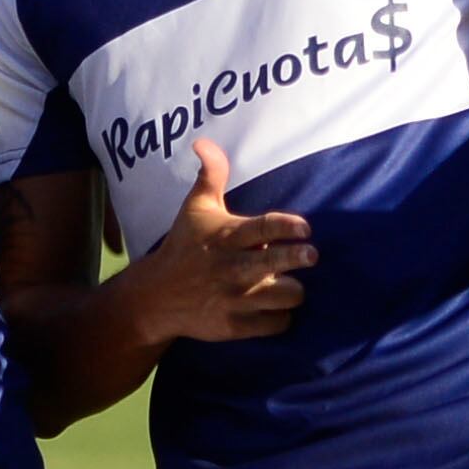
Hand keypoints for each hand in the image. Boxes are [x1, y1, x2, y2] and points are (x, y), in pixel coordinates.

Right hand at [124, 140, 315, 343]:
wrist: (156, 296)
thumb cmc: (184, 246)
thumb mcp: (195, 208)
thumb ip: (210, 175)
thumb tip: (203, 141)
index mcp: (227, 237)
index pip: (263, 227)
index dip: (288, 227)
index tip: (305, 228)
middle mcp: (231, 268)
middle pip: (275, 263)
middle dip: (298, 258)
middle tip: (311, 255)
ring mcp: (233, 299)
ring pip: (283, 296)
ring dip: (293, 290)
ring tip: (290, 284)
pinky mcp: (234, 326)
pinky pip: (275, 324)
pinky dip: (281, 317)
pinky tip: (277, 308)